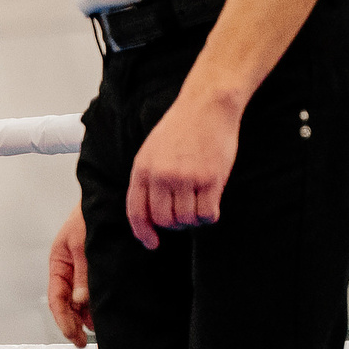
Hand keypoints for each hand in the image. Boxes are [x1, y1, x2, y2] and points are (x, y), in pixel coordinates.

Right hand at [46, 205, 91, 346]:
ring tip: (97, 331)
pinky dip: (97, 304)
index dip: (63, 320)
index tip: (75, 337)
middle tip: (84, 342)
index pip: (56, 299)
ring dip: (86, 315)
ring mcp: (83, 269)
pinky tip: (104, 314)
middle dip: (74, 323)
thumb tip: (80, 301)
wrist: (109, 199)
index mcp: (58, 263)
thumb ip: (83, 274)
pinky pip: (94, 291)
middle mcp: (69, 269)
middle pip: (66, 304)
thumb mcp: (84, 245)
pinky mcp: (98, 268)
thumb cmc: (89, 216)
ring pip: (81, 300)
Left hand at [126, 90, 241, 247]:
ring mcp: (185, 178)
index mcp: (142, 170)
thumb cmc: (181, 128)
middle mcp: (160, 177)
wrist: (206, 105)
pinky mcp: (210, 179)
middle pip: (164, 220)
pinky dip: (209, 216)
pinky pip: (207, 214)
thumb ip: (148, 179)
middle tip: (185, 216)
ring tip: (199, 205)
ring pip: (186, 220)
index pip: (137, 212)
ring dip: (193, 220)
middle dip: (174, 225)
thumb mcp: (151, 151)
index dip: (143, 232)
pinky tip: (212, 205)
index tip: (152, 244)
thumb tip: (149, 212)